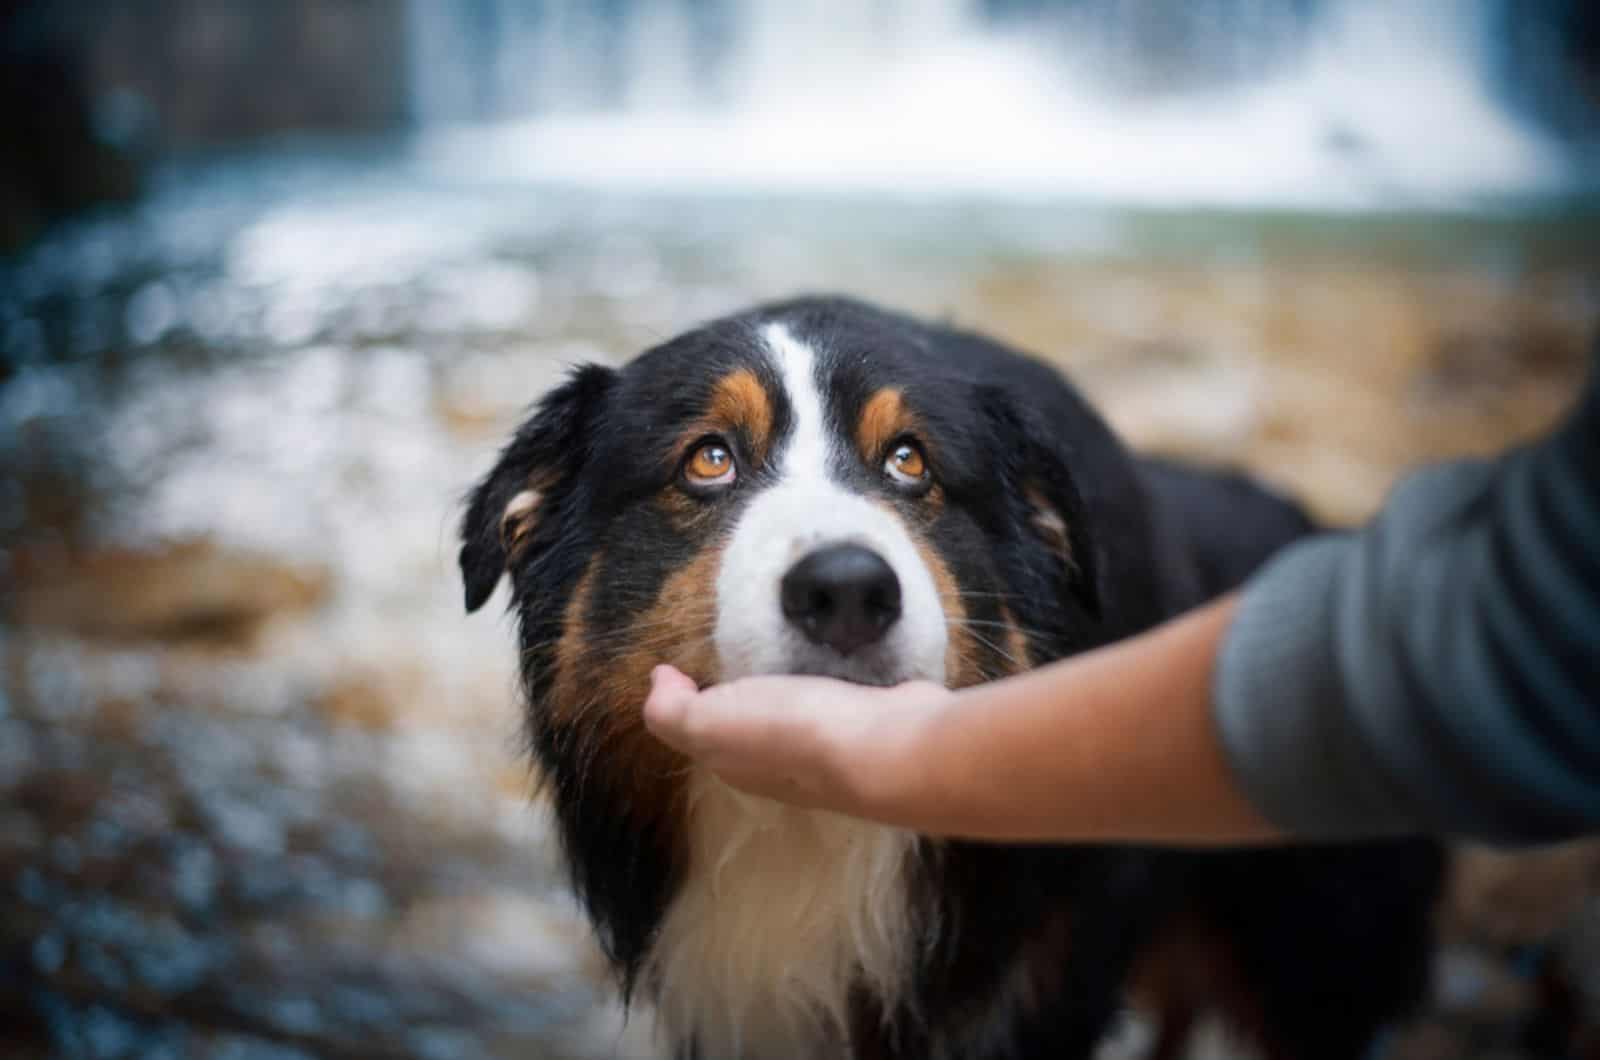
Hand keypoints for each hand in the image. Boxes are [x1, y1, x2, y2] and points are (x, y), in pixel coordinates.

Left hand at [644, 664, 951, 818]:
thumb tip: (657, 685)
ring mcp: (828, 749)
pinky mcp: (866, 723)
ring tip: (775, 649)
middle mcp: (778, 766)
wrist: (888, 748)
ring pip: (790, 714)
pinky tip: (825, 658)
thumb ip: (672, 711)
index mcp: (736, 763)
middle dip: (730, 696)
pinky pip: (832, 698)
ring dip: (780, 686)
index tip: (680, 663)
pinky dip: (820, 680)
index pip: (700, 732)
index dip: (685, 698)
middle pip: (745, 727)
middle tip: (724, 653)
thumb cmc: (792, 733)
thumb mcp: (710, 723)